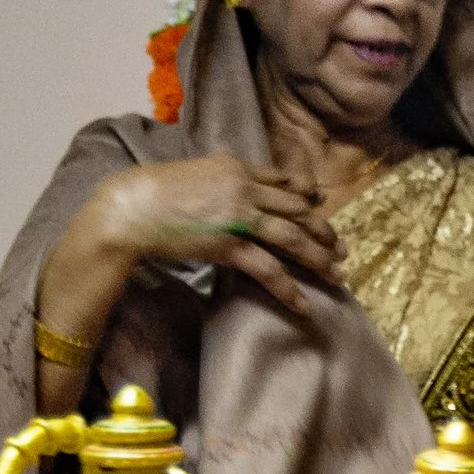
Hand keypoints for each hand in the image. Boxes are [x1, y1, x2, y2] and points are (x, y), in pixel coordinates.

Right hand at [40, 154, 348, 355]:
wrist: (132, 205)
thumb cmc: (153, 192)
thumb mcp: (195, 176)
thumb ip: (221, 182)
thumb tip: (235, 196)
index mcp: (236, 168)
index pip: (282, 182)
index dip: (306, 198)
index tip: (321, 208)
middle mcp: (244, 188)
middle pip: (297, 209)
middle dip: (322, 230)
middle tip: (340, 248)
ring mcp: (239, 216)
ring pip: (292, 237)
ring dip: (318, 258)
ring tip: (336, 276)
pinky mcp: (228, 244)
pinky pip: (268, 268)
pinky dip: (288, 288)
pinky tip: (303, 305)